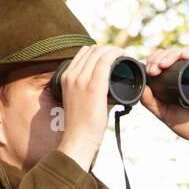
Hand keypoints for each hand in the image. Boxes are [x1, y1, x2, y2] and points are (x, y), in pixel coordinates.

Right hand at [56, 44, 129, 169]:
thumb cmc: (83, 126)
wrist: (79, 139)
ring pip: (98, 52)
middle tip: (120, 55)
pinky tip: (123, 54)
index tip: (110, 56)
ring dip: (113, 50)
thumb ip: (91, 90)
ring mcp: (81, 80)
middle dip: (107, 49)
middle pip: (91, 50)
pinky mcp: (93, 86)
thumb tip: (110, 87)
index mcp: (66, 78)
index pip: (83, 54)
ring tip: (123, 55)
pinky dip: (115, 54)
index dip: (98, 51)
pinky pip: (105, 61)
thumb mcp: (80, 102)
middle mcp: (72, 76)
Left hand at [140, 46, 188, 153]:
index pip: (163, 59)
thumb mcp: (163, 112)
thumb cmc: (187, 124)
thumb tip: (140, 87)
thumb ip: (150, 102)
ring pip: (185, 53)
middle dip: (160, 57)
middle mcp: (187, 72)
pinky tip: (184, 55)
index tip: (149, 71)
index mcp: (176, 78)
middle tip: (153, 69)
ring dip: (172, 54)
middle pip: (172, 53)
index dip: (154, 60)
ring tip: (163, 64)